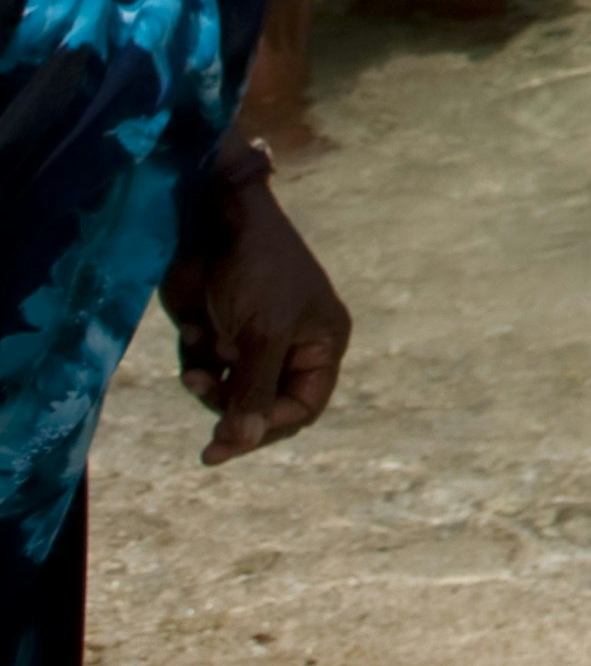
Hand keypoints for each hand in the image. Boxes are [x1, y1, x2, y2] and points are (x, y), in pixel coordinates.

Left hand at [164, 164, 350, 462]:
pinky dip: (194, 360)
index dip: (267, 430)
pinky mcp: (217, 329)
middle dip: (231, 410)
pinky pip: (204, 369)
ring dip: (208, 387)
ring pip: (227, 391)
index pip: (302, 406)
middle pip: (262, 405)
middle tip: (208, 442)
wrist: (215, 219)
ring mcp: (251, 338)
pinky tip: (194, 331)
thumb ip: (252, 392)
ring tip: (194, 373)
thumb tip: (241, 443)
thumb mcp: (261, 336)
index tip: (226, 446)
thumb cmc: (256, 271)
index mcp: (321, 342)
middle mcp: (290, 344)